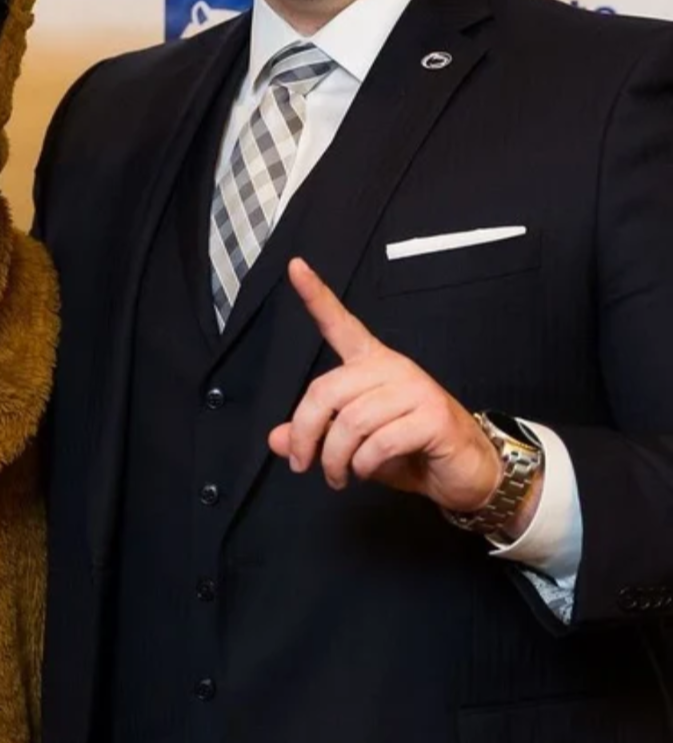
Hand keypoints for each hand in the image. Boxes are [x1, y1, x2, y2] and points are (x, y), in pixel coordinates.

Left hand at [269, 258, 534, 528]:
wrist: (468, 472)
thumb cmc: (409, 451)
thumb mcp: (353, 445)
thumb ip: (316, 436)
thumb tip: (275, 438)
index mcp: (371, 363)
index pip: (340, 324)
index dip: (315, 295)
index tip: (295, 266)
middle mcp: (392, 367)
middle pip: (327, 391)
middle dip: (306, 433)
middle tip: (302, 464)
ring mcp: (416, 388)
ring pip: (351, 421)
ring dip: (336, 458)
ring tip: (338, 476)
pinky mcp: (433, 416)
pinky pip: (380, 441)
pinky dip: (364, 463)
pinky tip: (367, 471)